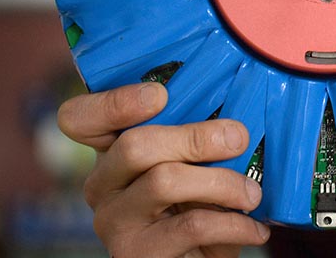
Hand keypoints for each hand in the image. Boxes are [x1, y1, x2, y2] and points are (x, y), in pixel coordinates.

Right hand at [58, 82, 268, 257]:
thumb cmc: (200, 204)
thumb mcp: (196, 165)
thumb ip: (199, 137)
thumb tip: (236, 122)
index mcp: (111, 151)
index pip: (80, 118)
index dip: (113, 102)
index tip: (160, 95)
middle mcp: (102, 185)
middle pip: (134, 145)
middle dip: (195, 137)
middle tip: (239, 138)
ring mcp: (114, 221)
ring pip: (165, 181)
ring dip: (222, 182)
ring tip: (253, 193)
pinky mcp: (136, 254)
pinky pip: (191, 225)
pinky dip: (233, 223)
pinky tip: (255, 229)